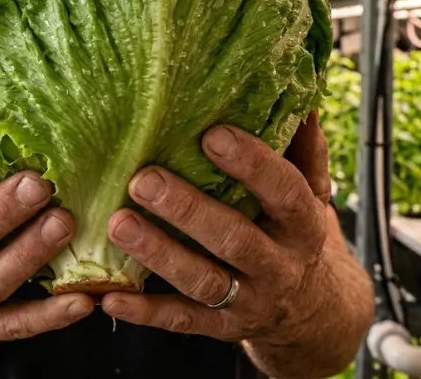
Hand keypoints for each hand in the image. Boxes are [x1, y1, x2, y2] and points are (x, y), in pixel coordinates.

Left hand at [101, 112, 347, 349]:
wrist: (313, 314)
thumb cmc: (297, 234)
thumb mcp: (311, 193)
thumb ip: (303, 148)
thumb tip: (300, 94)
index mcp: (303, 224)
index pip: (283, 191)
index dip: (251, 165)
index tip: (212, 134)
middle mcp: (278, 265)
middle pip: (234, 239)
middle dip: (188, 210)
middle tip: (143, 180)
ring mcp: (249, 300)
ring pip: (202, 280)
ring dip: (158, 253)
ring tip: (118, 224)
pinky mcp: (219, 327)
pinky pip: (180, 320)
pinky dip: (143, 311)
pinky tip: (108, 295)